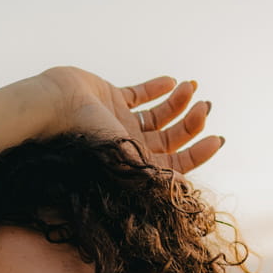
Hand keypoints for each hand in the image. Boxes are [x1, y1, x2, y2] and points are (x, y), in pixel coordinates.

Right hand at [39, 65, 223, 176]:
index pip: (176, 166)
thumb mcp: (127, 163)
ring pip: (160, 115)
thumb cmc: (87, 140)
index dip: (199, 155)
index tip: (217, 139)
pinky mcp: (110, 98)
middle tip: (205, 106)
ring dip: (179, 102)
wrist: (55, 108)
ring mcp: (121, 122)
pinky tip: (171, 82)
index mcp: (136, 168)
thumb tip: (185, 190)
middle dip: (192, 123)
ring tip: (190, 87)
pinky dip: (157, 88)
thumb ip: (155, 176)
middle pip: (172, 138)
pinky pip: (139, 94)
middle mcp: (130, 147)